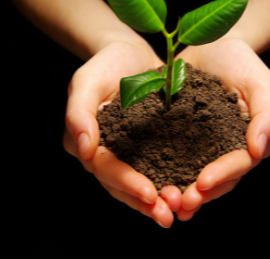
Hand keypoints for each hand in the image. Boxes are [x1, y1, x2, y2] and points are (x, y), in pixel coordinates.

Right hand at [63, 40, 177, 227]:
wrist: (132, 53)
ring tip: (180, 213)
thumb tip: (84, 151)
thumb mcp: (87, 80)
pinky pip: (158, 172)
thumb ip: (79, 112)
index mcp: (84, 143)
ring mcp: (125, 155)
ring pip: (140, 186)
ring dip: (158, 203)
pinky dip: (171, 184)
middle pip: (121, 186)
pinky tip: (190, 195)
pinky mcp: (148, 150)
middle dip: (144, 204)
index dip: (127, 184)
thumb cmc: (106, 62)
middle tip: (167, 216)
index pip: (104, 170)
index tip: (150, 193)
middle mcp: (102, 155)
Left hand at [173, 37, 269, 219]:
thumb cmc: (242, 61)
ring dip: (178, 193)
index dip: (222, 176)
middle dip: (199, 195)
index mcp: (248, 143)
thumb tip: (259, 150)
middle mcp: (224, 151)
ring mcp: (201, 148)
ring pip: (192, 178)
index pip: (239, 165)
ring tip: (163, 202)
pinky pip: (169, 161)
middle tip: (180, 204)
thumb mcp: (262, 82)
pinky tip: (145, 183)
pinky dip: (159, 175)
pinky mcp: (177, 140)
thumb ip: (267, 116)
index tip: (203, 182)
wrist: (211, 42)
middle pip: (215, 181)